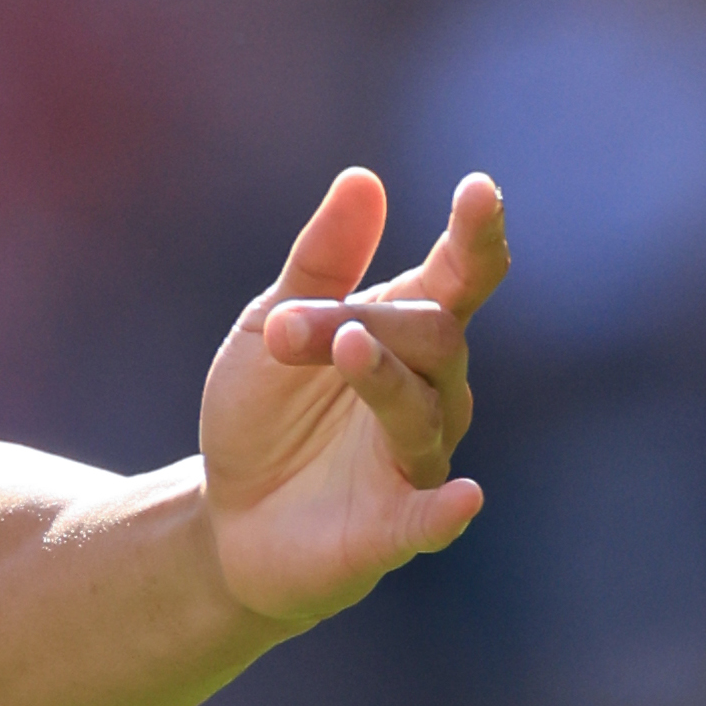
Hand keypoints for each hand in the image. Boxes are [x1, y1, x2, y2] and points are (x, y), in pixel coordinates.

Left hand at [200, 167, 509, 628]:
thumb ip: (320, 262)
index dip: (476, 236)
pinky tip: (465, 497)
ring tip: (345, 346)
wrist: (226, 511)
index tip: (479, 190)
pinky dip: (447, 509)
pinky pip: (432, 516)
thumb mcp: (271, 326)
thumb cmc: (264, 412)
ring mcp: (417, 458)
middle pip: (431, 338)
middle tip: (287, 328)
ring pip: (422, 410)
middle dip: (363, 321)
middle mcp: (430, 392)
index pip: (461, 278)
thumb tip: (362, 179)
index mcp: (401, 334)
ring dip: (383, 377)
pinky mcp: (395, 526)